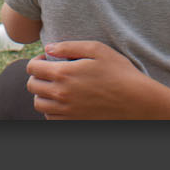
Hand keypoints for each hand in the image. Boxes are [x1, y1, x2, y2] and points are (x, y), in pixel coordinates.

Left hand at [23, 42, 149, 119]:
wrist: (137, 101)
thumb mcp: (97, 49)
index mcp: (64, 73)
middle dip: (37, 77)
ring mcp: (67, 111)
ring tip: (55, 87)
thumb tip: (48, 48)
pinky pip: (51, 118)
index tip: (47, 60)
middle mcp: (61, 94)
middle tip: (50, 73)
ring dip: (43, 94)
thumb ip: (69, 46)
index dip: (36, 62)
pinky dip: (52, 110)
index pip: (32, 68)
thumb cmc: (119, 72)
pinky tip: (63, 101)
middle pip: (32, 87)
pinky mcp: (74, 122)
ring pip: (39, 105)